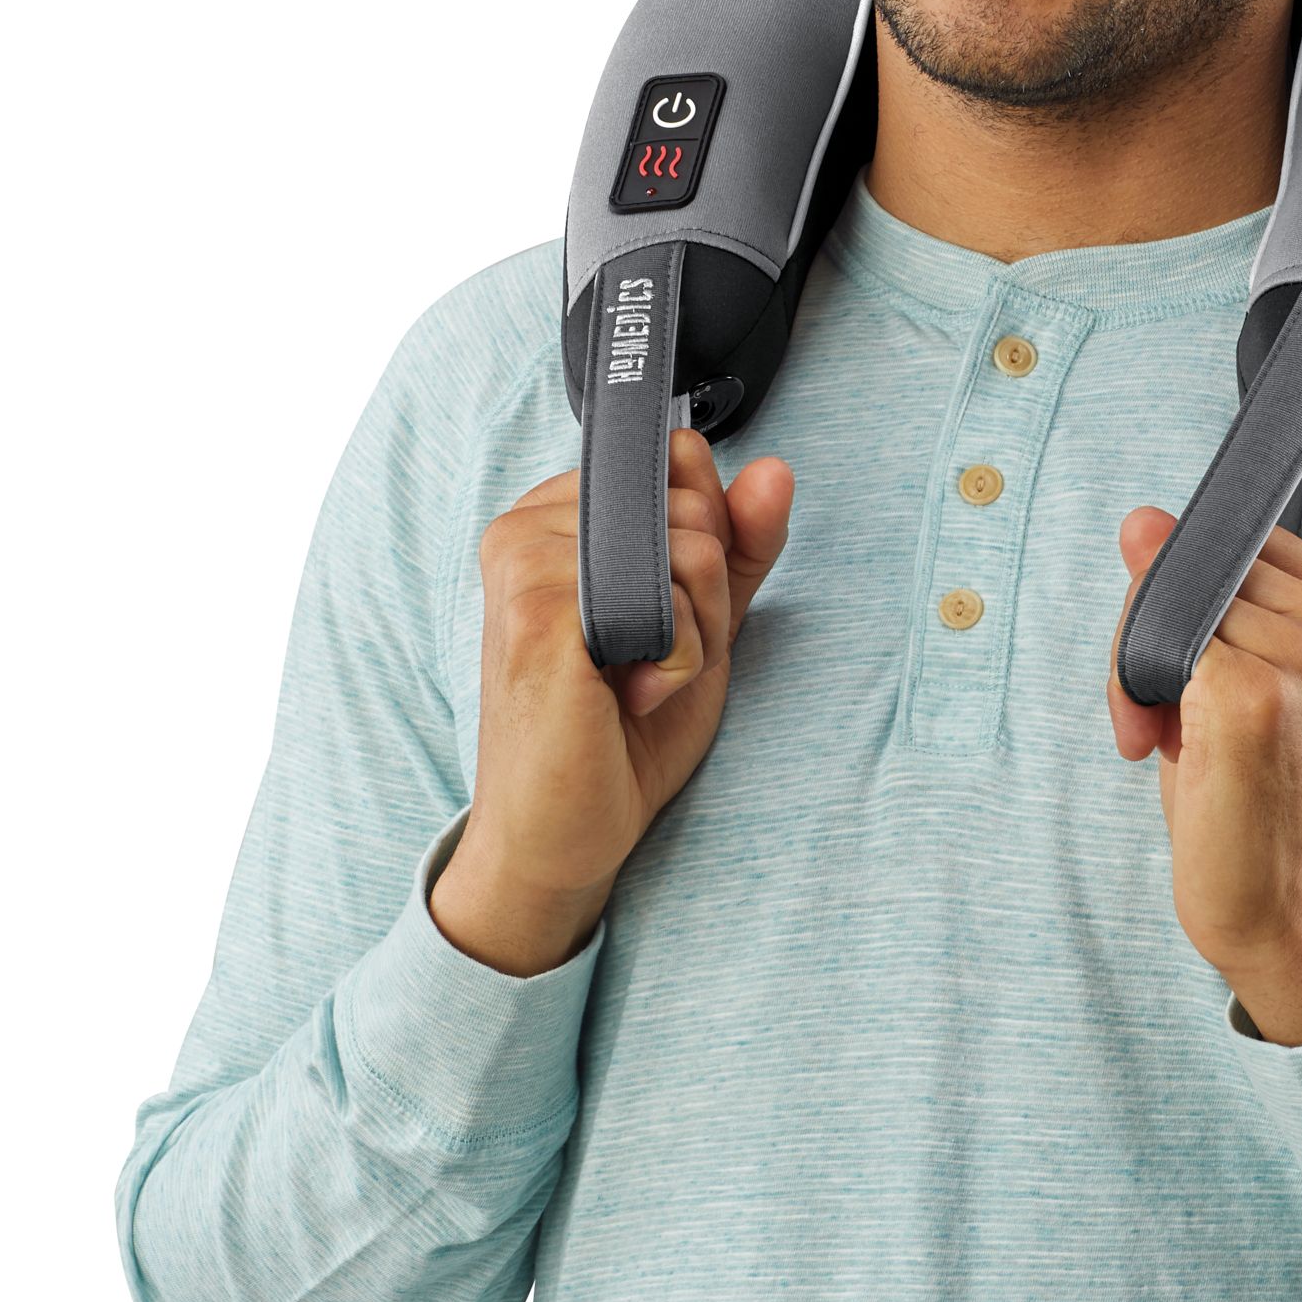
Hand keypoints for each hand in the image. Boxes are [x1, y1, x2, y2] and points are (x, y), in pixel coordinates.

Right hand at [432, 429, 793, 973]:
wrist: (565, 832)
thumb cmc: (618, 731)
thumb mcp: (698, 621)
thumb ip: (737, 545)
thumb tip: (777, 471)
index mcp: (550, 515)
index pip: (681, 469)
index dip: (704, 551)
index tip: (654, 619)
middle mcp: (524, 525)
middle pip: (693, 509)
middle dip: (701, 600)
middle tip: (641, 662)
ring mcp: (526, 564)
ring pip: (692, 552)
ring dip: (692, 637)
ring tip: (632, 681)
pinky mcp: (542, 612)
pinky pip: (672, 602)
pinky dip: (679, 663)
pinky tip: (628, 697)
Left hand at [1106, 507, 1301, 1045]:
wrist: (1291, 916)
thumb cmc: (1261, 806)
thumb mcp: (1240, 680)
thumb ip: (1201, 600)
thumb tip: (1141, 519)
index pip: (1236, 538)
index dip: (1182, 594)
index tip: (1173, 663)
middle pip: (1197, 562)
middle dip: (1148, 629)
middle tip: (1152, 711)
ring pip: (1168, 603)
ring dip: (1134, 668)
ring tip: (1158, 738)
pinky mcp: (1254, 695)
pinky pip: (1155, 646)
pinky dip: (1132, 695)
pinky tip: (1151, 748)